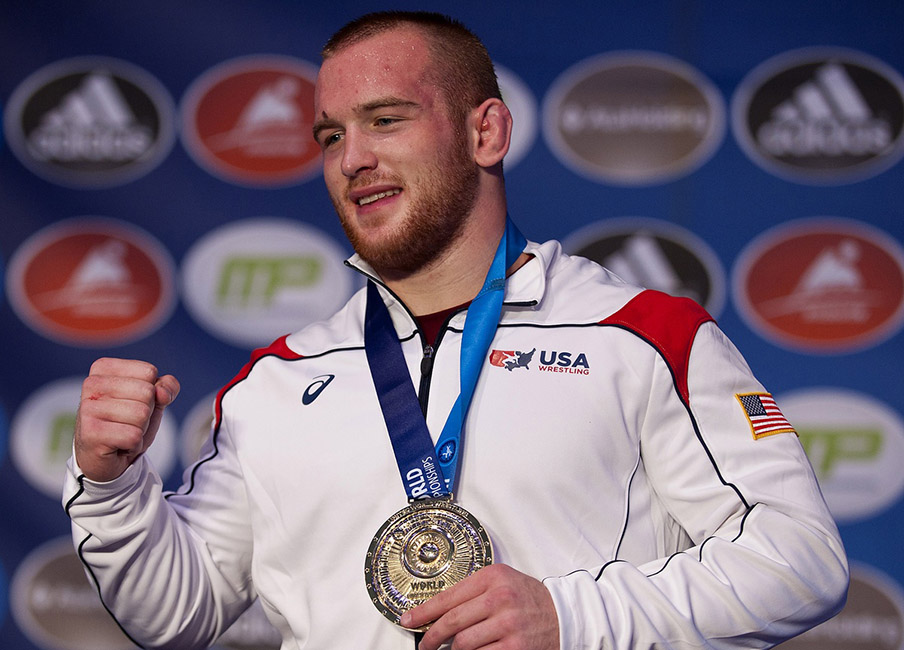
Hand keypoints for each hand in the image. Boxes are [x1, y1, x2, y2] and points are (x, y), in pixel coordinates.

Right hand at [74, 357, 179, 481]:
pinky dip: (134, 445)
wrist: (105, 460)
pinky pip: (134, 436)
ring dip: (140, 430)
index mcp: (103, 368)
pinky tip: (118, 446)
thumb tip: (162, 393)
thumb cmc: (127, 424)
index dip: (152, 393)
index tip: (133, 404)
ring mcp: (88, 408)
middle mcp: (92, 384)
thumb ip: (166, 387)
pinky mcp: (90, 433)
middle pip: (147, 392)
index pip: (148, 372)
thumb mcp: (153, 401)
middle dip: (147, 413)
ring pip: (142, 414)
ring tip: (123, 433)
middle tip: (128, 422)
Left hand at [400, 563, 559, 649]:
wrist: (562, 614)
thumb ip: (473, 591)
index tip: (408, 620)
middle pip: (452, 622)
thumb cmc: (527, 597)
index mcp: (492, 578)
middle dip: (431, 637)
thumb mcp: (502, 582)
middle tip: (424, 645)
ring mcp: (508, 625)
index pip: (448, 597)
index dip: (423, 612)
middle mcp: (500, 599)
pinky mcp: (515, 648)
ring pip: (463, 644)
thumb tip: (438, 610)